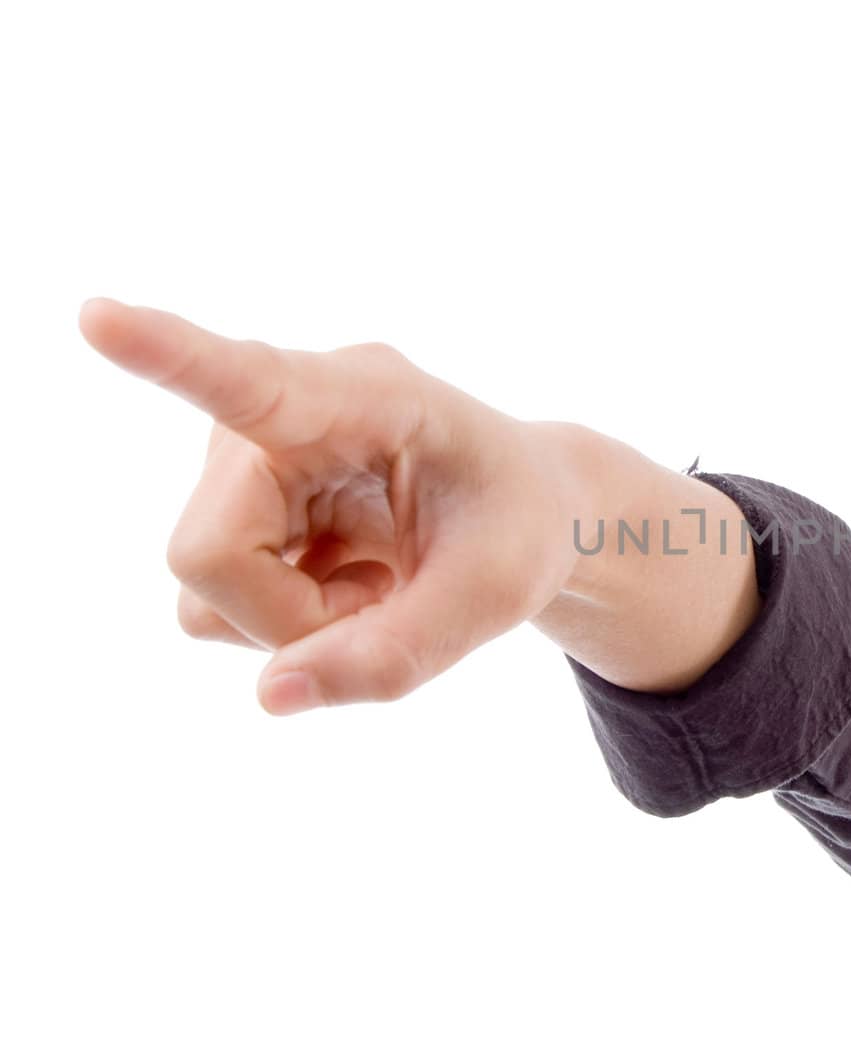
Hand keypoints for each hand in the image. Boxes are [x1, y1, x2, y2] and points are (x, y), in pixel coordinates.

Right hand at [80, 297, 581, 714]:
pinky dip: (283, 621)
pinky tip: (347, 585)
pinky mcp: (233, 507)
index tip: (98, 318)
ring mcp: (244, 463)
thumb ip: (395, 652)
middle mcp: (279, 420)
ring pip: (205, 588)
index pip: (253, 379)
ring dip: (290, 621)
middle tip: (385, 603)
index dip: (168, 355)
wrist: (525, 512)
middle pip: (208, 552)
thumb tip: (269, 695)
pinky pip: (216, 605)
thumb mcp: (493, 596)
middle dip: (289, 617)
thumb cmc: (518, 529)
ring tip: (378, 584)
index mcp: (364, 396)